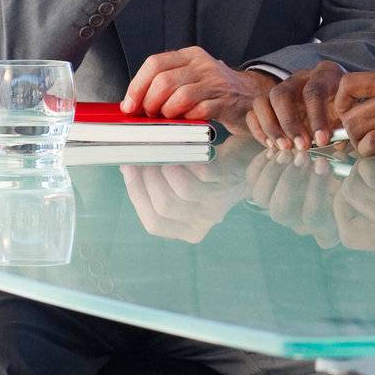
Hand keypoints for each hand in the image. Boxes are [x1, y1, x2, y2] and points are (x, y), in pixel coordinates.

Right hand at [120, 139, 257, 242]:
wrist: (246, 159)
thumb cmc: (208, 172)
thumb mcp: (181, 187)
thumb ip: (155, 185)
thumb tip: (127, 168)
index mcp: (188, 230)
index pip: (154, 224)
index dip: (138, 194)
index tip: (128, 167)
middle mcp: (204, 222)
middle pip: (165, 207)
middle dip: (148, 178)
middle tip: (143, 153)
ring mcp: (219, 203)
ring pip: (183, 192)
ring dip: (166, 166)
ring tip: (160, 148)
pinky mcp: (230, 181)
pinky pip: (203, 172)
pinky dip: (187, 158)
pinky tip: (181, 145)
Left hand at [122, 47, 261, 127]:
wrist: (251, 95)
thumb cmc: (213, 90)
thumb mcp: (190, 77)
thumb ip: (165, 84)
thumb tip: (132, 103)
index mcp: (189, 56)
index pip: (155, 63)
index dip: (137, 86)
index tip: (129, 105)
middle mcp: (202, 65)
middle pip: (164, 81)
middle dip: (150, 103)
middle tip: (150, 114)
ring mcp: (215, 82)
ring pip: (180, 97)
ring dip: (167, 113)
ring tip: (168, 118)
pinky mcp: (225, 101)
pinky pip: (199, 111)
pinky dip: (187, 119)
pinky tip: (187, 120)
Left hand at [245, 148, 344, 248]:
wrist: (321, 163)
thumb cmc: (346, 170)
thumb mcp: (351, 170)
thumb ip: (346, 168)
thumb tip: (339, 156)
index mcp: (324, 224)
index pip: (315, 218)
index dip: (316, 192)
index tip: (323, 163)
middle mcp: (296, 222)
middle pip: (283, 212)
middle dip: (290, 182)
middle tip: (303, 155)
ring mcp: (277, 208)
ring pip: (263, 200)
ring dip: (274, 173)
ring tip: (288, 152)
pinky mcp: (261, 192)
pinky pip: (252, 182)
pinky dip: (261, 165)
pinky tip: (275, 149)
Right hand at [251, 62, 345, 150]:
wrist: (340, 100)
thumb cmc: (346, 106)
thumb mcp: (351, 112)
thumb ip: (345, 125)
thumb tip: (336, 143)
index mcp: (324, 74)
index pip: (314, 91)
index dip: (317, 117)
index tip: (322, 140)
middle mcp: (299, 77)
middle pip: (282, 93)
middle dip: (289, 123)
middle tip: (301, 146)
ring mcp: (281, 88)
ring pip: (263, 100)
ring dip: (271, 127)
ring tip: (284, 147)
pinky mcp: (269, 102)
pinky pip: (254, 112)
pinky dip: (259, 130)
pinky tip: (272, 145)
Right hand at [331, 154, 374, 255]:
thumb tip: (361, 197)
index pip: (347, 235)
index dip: (342, 211)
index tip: (351, 189)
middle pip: (345, 207)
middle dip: (348, 183)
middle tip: (364, 167)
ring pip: (353, 188)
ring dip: (360, 169)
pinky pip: (367, 174)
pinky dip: (373, 160)